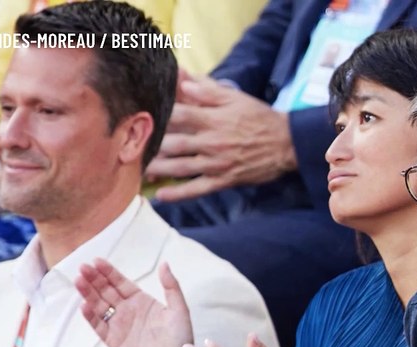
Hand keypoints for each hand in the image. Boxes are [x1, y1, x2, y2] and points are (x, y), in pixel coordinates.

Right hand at [76, 259, 191, 346]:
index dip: (108, 272)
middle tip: (83, 267)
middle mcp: (126, 311)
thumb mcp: (179, 309)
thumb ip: (171, 286)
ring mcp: (118, 325)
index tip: (97, 261)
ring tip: (79, 281)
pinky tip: (84, 305)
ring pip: (99, 306)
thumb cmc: (180, 338)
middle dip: (94, 279)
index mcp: (140, 301)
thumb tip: (164, 263)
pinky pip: (99, 327)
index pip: (120, 283)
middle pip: (106, 292)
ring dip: (88, 294)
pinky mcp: (113, 341)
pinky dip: (91, 317)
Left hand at [147, 74, 296, 200]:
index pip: (178, 115)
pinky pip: (197, 189)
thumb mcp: (235, 98)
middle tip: (129, 146)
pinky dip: (179, 194)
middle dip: (151, 145)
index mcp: (213, 119)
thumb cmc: (259, 118)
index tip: (139, 115)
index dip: (158, 115)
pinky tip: (161, 196)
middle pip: (174, 143)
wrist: (286, 144)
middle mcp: (212, 142)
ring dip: (157, 169)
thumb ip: (207, 90)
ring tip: (137, 168)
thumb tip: (182, 80)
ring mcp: (217, 163)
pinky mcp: (223, 180)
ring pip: (180, 167)